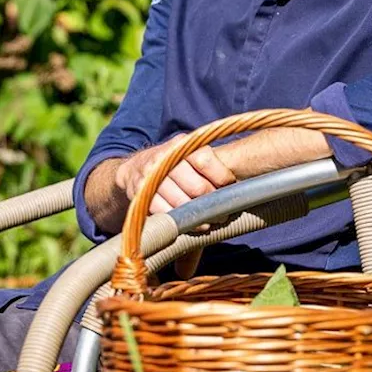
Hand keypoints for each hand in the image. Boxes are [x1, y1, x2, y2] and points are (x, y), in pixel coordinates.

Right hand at [114, 138, 236, 216]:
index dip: (221, 176)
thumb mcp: (187, 153)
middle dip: (212, 202)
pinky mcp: (142, 197)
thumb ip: (208, 161)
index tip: (229, 186)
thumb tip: (238, 181)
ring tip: (210, 221)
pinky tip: (192, 224)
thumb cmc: (171, 164)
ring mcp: (151, 179)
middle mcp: (164, 160)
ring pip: (183, 203)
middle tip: (223, 211)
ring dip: (200, 217)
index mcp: (180, 146)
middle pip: (196, 187)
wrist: (133, 170)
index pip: (204, 160)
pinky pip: (167, 214)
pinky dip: (183, 223)